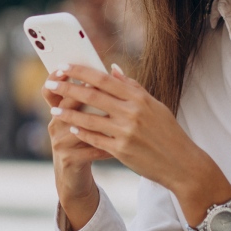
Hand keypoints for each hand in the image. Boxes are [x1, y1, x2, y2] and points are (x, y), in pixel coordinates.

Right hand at [42, 66, 112, 230]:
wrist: (73, 176)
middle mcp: (55, 125)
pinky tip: (122, 141)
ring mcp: (60, 143)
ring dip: (98, 120)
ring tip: (115, 114)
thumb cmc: (84, 142)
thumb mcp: (85, 119)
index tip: (70, 67)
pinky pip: (91, 149)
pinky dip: (107, 144)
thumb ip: (97, 94)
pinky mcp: (69, 159)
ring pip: (79, 126)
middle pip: (65, 105)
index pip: (52, 90)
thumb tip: (114, 68)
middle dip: (82, 94)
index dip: (57, 78)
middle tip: (98, 86)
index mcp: (58, 111)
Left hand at [47, 64, 230, 224]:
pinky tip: (69, 128)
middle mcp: (132, 113)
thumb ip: (132, 87)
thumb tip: (112, 69)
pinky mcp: (121, 151)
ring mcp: (125, 132)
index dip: (81, 71)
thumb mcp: (154, 105)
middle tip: (49, 83)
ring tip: (53, 107)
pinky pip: (94, 139)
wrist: (181, 163)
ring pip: (89, 119)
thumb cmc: (167, 132)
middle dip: (67, 88)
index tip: (64, 66)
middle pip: (92, 96)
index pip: (104, 79)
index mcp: (139, 98)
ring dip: (68, 112)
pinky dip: (80, 132)